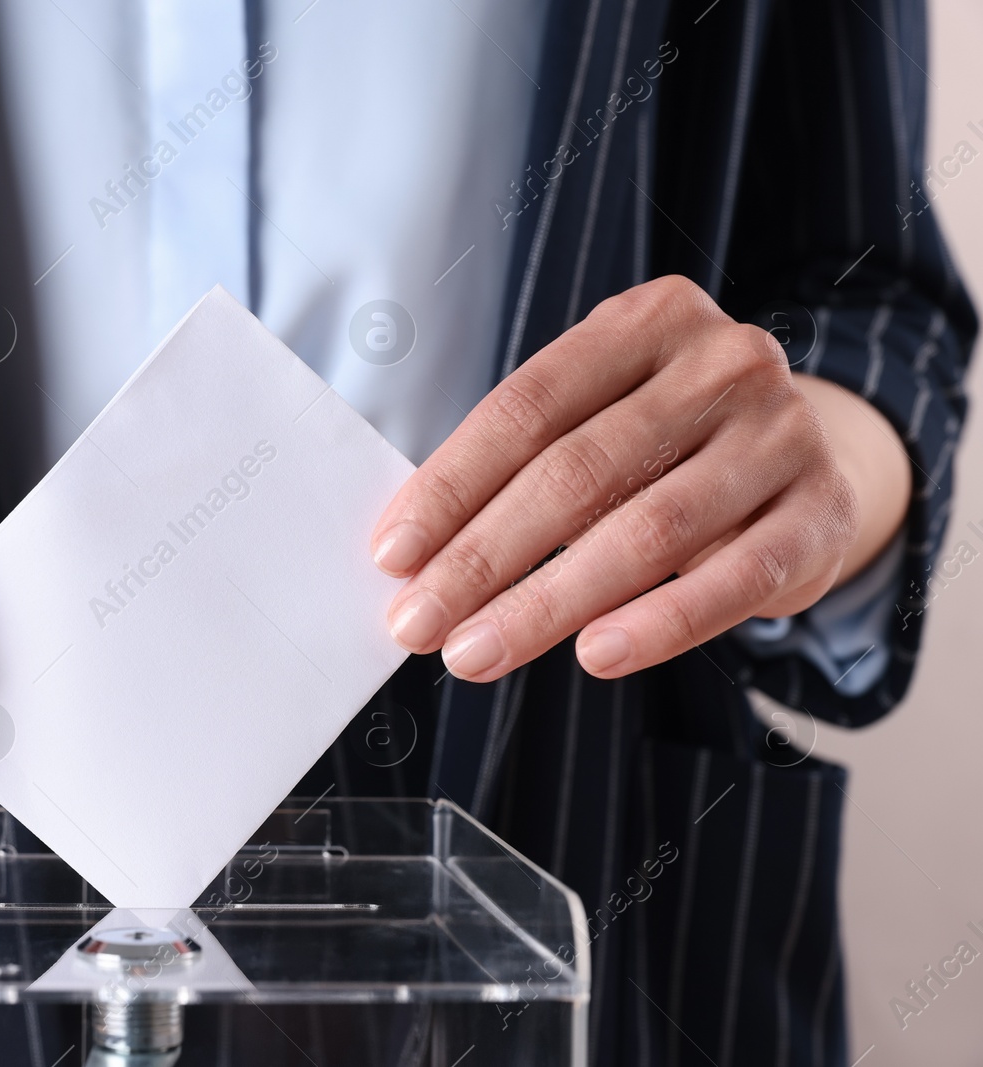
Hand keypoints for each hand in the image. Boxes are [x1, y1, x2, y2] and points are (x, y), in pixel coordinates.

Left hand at [371, 275, 908, 681]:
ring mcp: (782, 434)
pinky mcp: (822, 512)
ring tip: (476, 653)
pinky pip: (735, 579)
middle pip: (576, 471)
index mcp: (646, 322)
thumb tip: (412, 554)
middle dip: (481, 558)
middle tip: (417, 623)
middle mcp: (722, 363)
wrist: (812, 457)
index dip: (450, 486)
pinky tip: (594, 656)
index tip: (392, 555)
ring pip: (647, 530)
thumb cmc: (666, 442)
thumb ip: (521, 463)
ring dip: (547, 603)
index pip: (526, 408)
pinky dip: (661, 623)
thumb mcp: (600, 417)